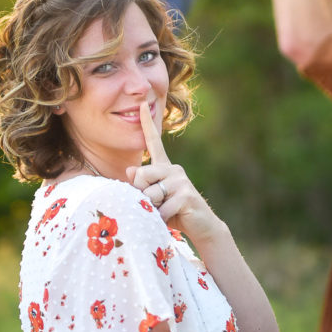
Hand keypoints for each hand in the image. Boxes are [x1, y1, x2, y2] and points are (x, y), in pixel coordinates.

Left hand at [128, 102, 222, 246]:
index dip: (146, 123)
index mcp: (165, 167)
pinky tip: (171, 218)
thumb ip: (142, 184)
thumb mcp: (154, 198)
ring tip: (164, 211)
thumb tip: (130, 170)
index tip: (141, 105)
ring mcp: (181, 180)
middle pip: (140, 175)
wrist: (201, 226)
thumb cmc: (174, 211)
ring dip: (152, 209)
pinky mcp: (185, 194)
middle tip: (154, 204)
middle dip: (140, 193)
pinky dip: (161, 218)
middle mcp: (173, 169)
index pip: (154, 142)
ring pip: (149, 193)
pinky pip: (161, 207)